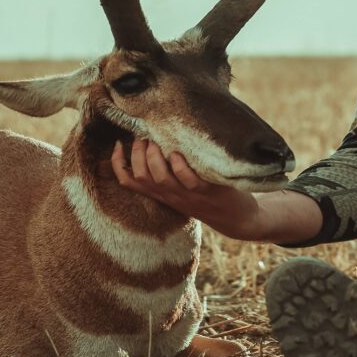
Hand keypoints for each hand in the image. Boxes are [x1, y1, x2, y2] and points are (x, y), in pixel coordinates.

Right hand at [110, 137, 266, 239]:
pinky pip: (190, 181)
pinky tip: (178, 154)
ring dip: (155, 158)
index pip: (128, 181)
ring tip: (156, 142)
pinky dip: (181, 167)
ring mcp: (189, 194)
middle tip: (143, 137)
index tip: (118, 143)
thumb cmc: (208, 195)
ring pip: (161, 179)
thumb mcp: (182, 186)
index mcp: (162, 193)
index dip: (117, 163)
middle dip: (137, 154)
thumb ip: (168, 170)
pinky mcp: (209, 192)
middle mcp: (171, 195)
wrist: (239, 219)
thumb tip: (156, 138)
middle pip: (141, 177)